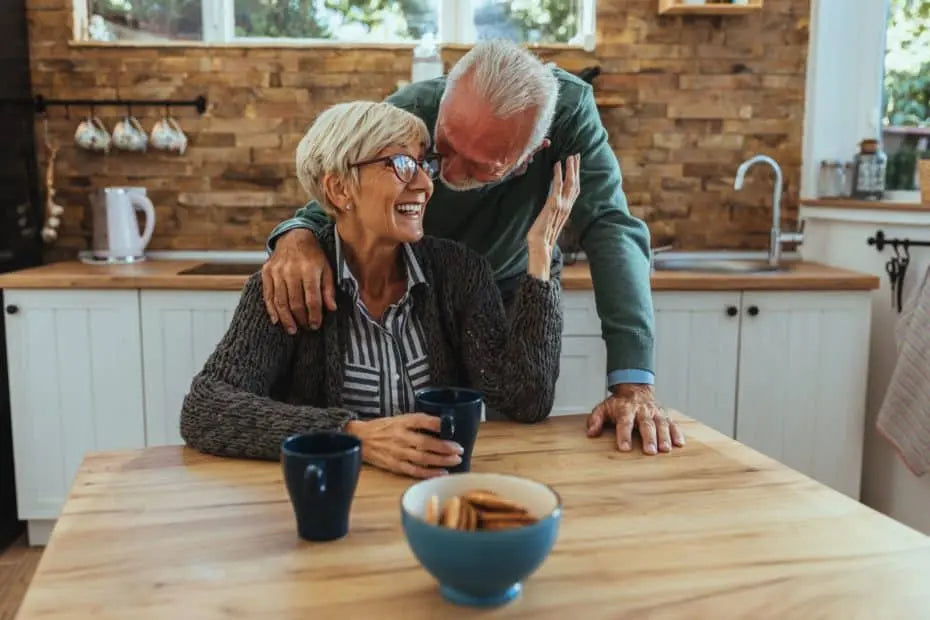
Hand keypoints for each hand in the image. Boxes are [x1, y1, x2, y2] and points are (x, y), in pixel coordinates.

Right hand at [261, 229, 336, 333]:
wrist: (294, 236)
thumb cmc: (313, 256)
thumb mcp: (327, 268)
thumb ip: (329, 289)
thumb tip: (331, 308)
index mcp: (309, 270)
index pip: (312, 298)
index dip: (314, 315)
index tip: (316, 325)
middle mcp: (292, 271)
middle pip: (295, 302)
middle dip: (301, 319)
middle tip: (306, 328)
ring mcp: (277, 272)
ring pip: (280, 301)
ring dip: (286, 319)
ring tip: (292, 330)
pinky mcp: (267, 272)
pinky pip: (268, 295)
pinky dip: (271, 310)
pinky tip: (277, 321)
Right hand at [344, 414, 463, 478]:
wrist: (360, 439)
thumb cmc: (382, 428)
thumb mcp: (399, 418)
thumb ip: (418, 422)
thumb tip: (442, 424)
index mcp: (401, 422)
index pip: (421, 420)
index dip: (437, 424)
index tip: (451, 427)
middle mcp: (400, 437)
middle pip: (426, 442)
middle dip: (444, 447)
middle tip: (459, 449)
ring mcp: (397, 452)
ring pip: (423, 458)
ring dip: (441, 460)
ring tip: (455, 460)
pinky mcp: (395, 465)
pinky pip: (414, 470)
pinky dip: (429, 473)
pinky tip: (441, 473)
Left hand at [526, 154, 579, 279]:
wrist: (540, 247)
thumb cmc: (542, 236)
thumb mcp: (549, 220)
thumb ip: (552, 211)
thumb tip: (550, 203)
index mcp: (567, 210)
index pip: (575, 189)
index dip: (577, 176)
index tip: (576, 164)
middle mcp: (567, 207)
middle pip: (576, 184)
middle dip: (576, 169)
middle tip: (576, 154)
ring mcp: (561, 206)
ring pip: (570, 183)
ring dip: (570, 169)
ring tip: (570, 156)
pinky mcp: (553, 206)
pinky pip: (557, 187)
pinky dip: (558, 175)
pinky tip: (557, 165)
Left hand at [585, 384, 684, 453]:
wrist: (635, 389)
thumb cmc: (619, 404)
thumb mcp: (603, 408)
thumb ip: (596, 419)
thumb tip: (590, 433)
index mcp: (626, 409)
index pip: (624, 422)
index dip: (624, 435)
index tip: (624, 448)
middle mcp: (642, 410)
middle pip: (646, 424)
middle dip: (648, 438)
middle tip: (649, 451)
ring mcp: (655, 412)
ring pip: (661, 424)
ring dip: (664, 437)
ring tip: (665, 450)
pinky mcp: (665, 415)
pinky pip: (673, 424)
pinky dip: (677, 433)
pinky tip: (679, 444)